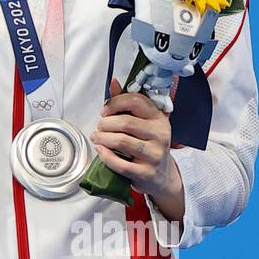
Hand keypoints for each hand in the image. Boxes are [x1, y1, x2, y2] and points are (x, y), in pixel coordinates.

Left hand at [90, 77, 184, 215]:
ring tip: (97, 138)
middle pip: (125, 122)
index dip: (115, 103)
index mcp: (159, 118)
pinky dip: (105, 156)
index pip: (136, 101)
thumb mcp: (144, 122)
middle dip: (105, 124)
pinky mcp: (146, 173)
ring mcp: (154, 155)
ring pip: (121, 141)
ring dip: (102, 138)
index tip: (105, 111)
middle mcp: (160, 135)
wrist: (162, 176)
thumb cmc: (148, 145)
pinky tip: (101, 151)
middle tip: (99, 127)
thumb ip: (127, 103)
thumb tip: (114, 82)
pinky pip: (120, 163)